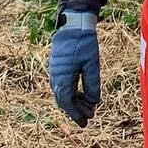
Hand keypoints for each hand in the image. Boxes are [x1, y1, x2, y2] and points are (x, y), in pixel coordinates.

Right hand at [49, 10, 100, 125]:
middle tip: (88, 118)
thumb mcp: (92, 64)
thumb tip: (93, 102)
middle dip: (75, 111)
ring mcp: (54, 72)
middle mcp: (55, 77)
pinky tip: (80, 95)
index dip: (76, 114)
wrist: (73, 24)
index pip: (67, 102)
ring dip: (73, 103)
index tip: (85, 122)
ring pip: (62, 94)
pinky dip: (70, 94)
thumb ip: (92, 84)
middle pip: (63, 100)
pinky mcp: (57, 67)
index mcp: (62, 77)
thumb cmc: (83, 43)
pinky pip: (61, 86)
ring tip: (86, 107)